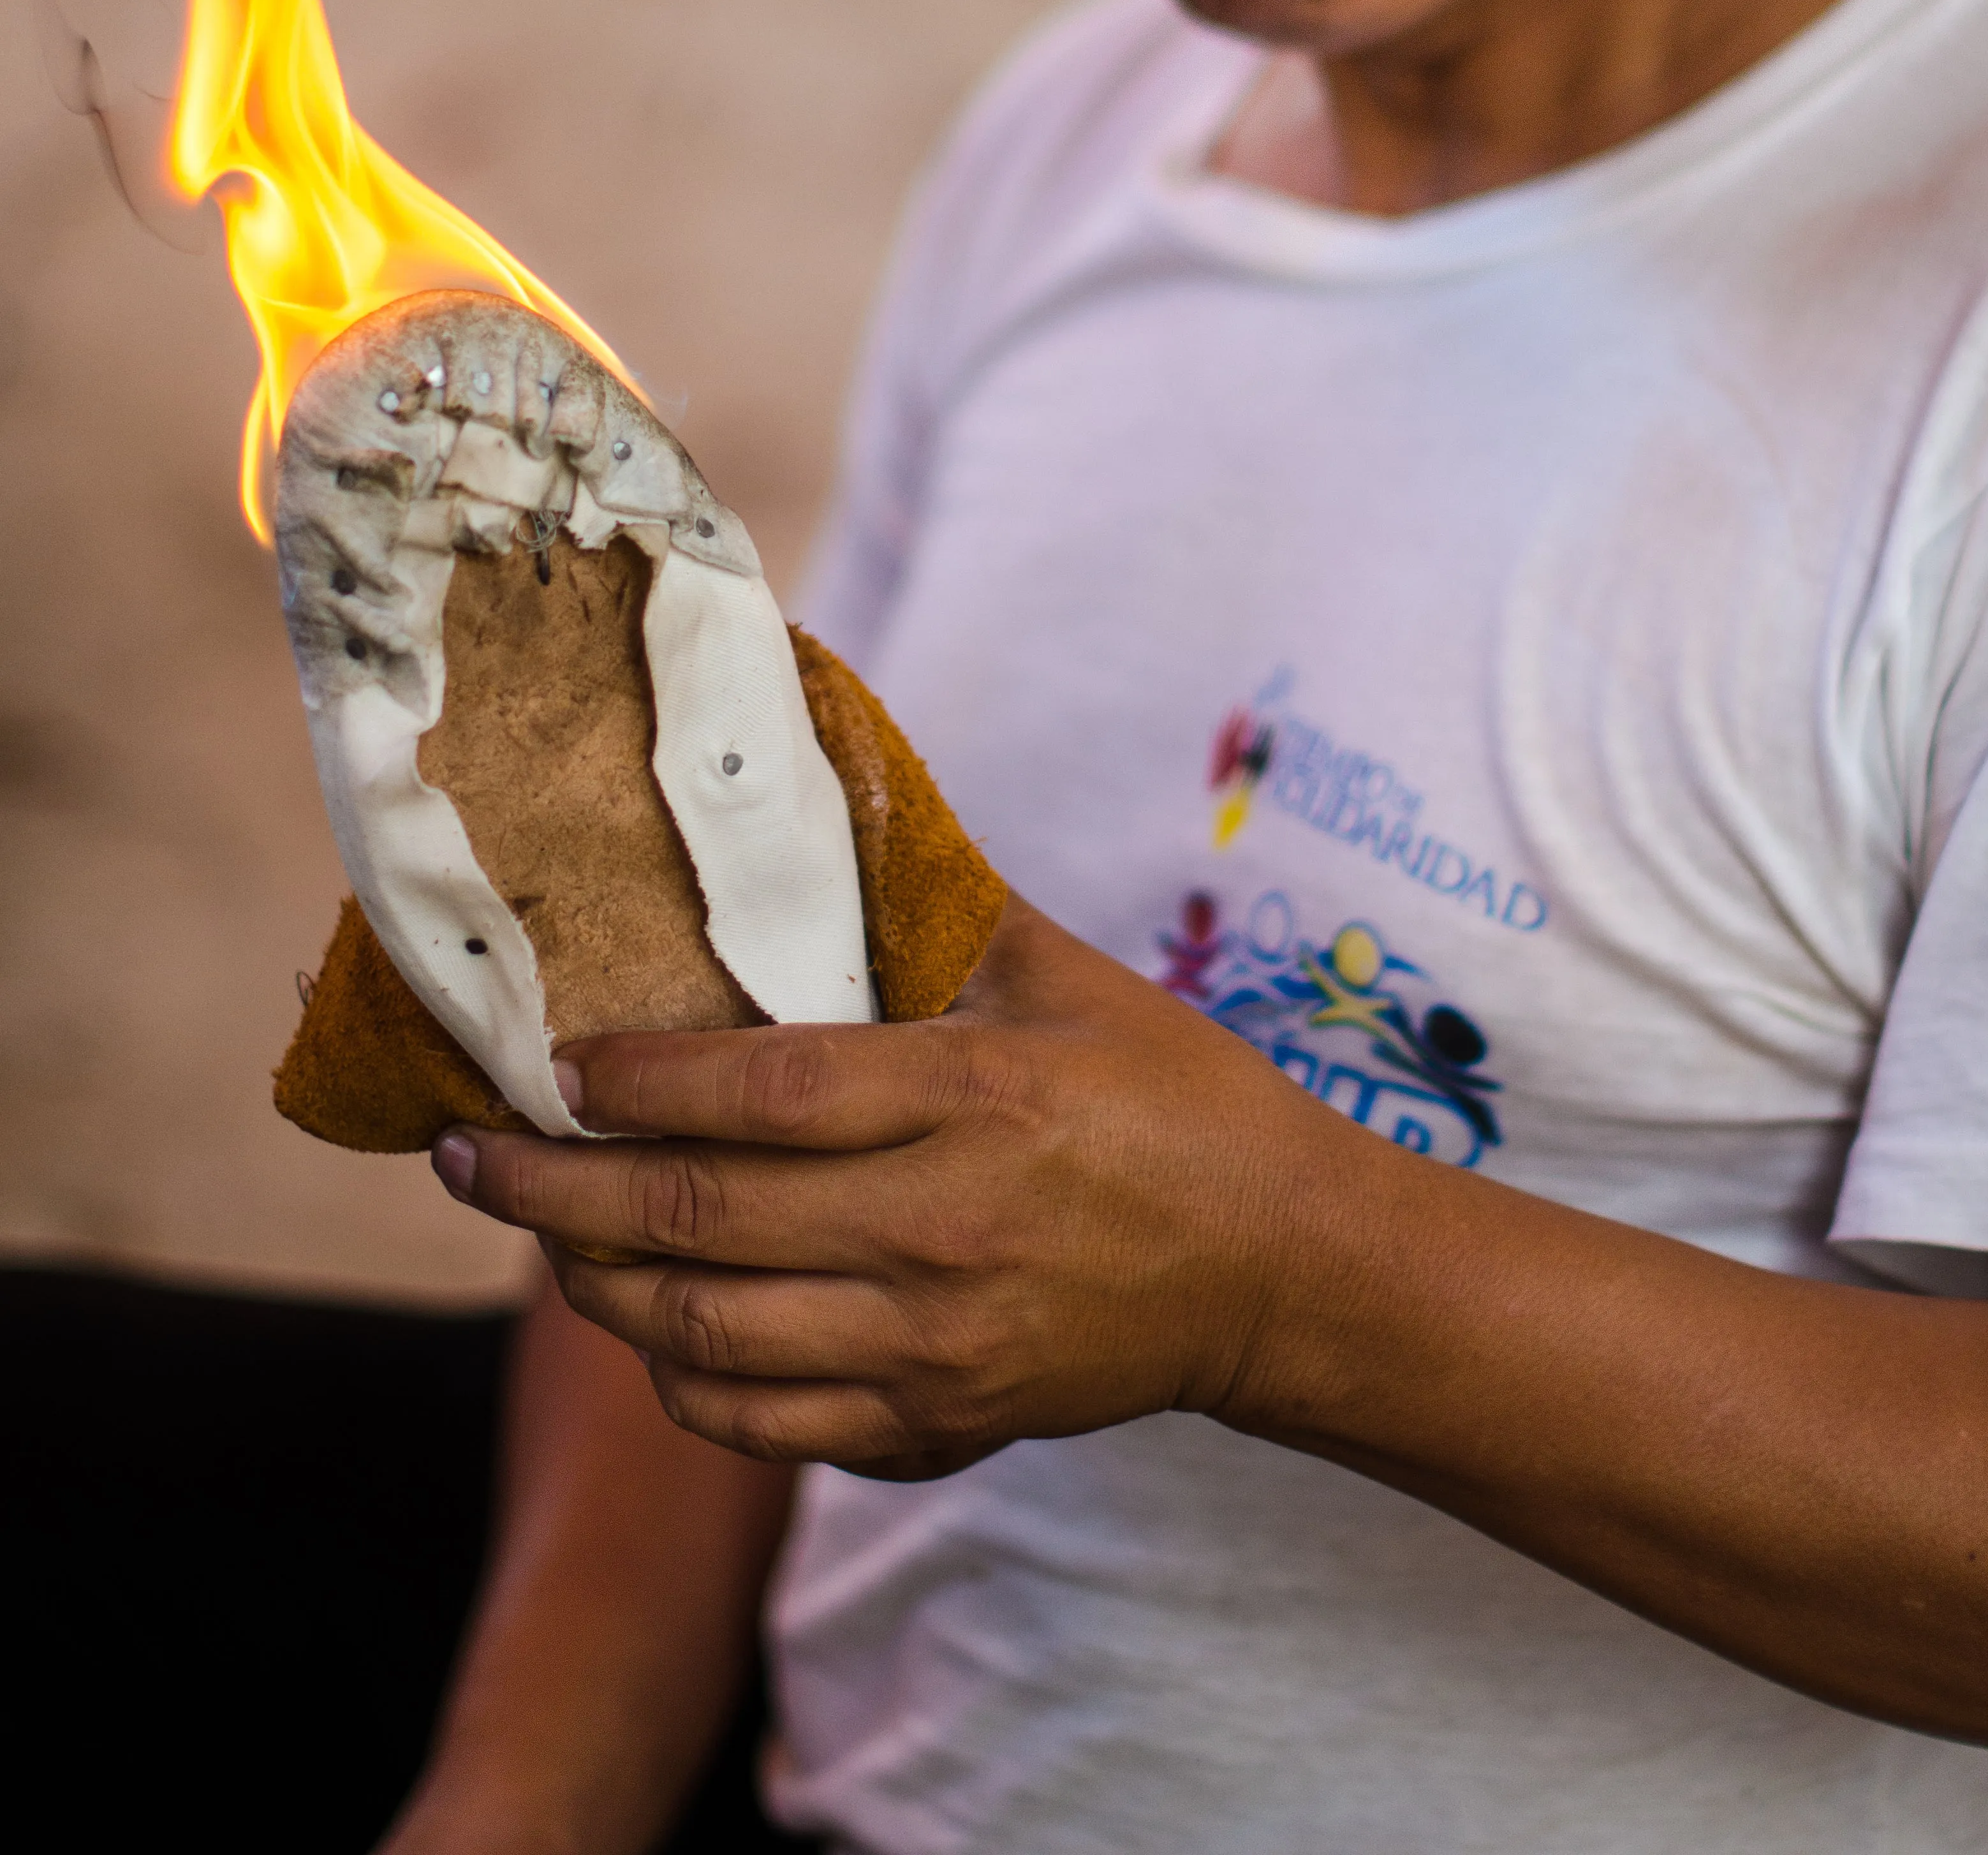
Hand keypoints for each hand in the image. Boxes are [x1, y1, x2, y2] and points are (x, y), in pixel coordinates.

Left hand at [431, 894, 1355, 1476]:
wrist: (1277, 1264)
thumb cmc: (1172, 1095)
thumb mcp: (1062, 978)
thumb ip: (933, 913)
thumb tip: (811, 812)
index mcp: (972, 1097)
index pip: (757, 1091)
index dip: (633, 1080)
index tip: (549, 1063)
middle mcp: (941, 1229)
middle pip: (695, 1223)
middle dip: (550, 1192)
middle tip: (464, 1158)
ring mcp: (937, 1343)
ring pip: (704, 1337)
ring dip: (592, 1289)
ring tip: (534, 1238)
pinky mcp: (944, 1421)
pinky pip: (766, 1421)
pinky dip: (680, 1380)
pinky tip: (644, 1328)